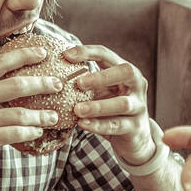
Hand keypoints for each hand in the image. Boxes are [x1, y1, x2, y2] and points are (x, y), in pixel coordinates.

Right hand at [0, 44, 64, 190]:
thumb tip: (3, 86)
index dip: (23, 55)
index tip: (42, 52)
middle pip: (15, 84)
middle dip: (42, 83)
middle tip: (58, 84)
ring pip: (18, 112)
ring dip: (40, 115)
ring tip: (53, 117)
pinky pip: (12, 133)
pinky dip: (28, 132)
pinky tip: (37, 133)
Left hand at [64, 44, 160, 165]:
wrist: (134, 137)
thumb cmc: (112, 109)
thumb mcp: (101, 92)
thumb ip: (85, 83)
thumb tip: (51, 75)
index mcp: (125, 71)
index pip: (107, 55)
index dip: (87, 52)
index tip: (66, 55)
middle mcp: (136, 85)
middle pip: (125, 72)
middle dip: (101, 76)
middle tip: (79, 83)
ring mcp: (139, 106)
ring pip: (122, 103)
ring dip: (98, 106)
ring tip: (77, 109)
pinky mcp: (135, 127)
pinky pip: (116, 125)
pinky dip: (98, 125)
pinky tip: (82, 124)